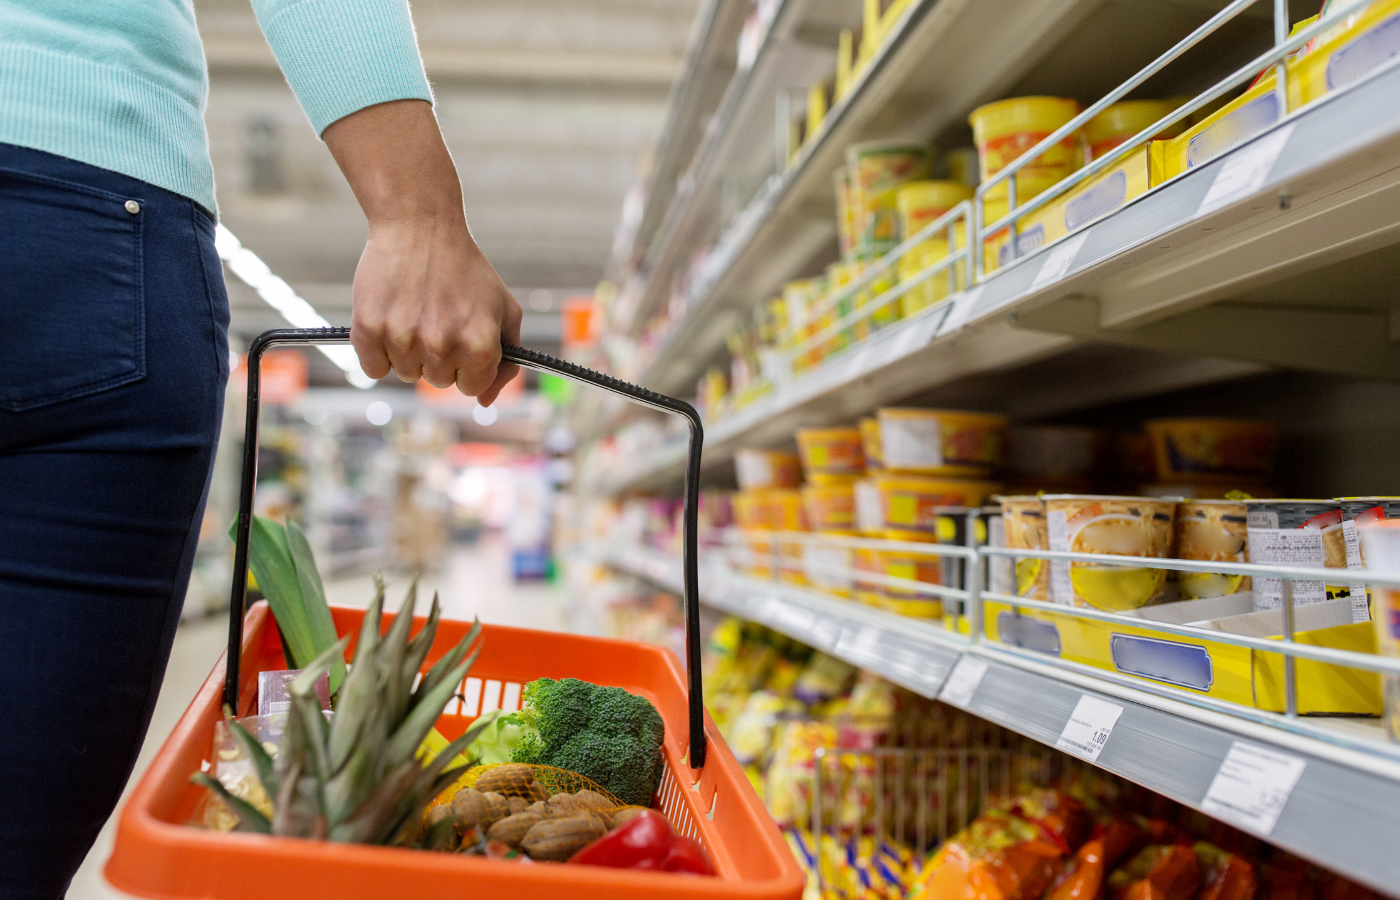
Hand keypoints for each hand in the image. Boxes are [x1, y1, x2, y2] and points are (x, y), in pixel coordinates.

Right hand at [324, 100, 522, 403]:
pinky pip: (373, 368)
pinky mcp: (369, 328)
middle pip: (438, 382)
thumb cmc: (466, 270)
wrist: (420, 226)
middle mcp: (441, 345)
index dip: (469, 364)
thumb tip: (484, 400)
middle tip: (437, 319)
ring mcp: (402, 338)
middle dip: (440, 357)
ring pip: (406, 374)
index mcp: (478, 344)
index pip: (472, 387)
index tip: (462, 340)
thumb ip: (506, 360)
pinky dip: (379, 352)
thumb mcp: (504, 309)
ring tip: (415, 313)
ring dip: (410, 353)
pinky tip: (391, 320)